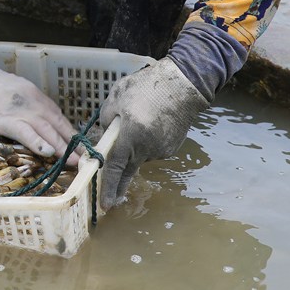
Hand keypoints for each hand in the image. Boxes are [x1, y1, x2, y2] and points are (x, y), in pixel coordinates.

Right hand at [0, 58, 76, 159]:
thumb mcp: (13, 90)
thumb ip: (26, 104)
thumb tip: (38, 121)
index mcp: (34, 94)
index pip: (57, 116)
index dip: (69, 132)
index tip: (79, 146)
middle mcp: (31, 101)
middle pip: (56, 124)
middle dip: (71, 143)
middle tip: (83, 159)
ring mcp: (19, 110)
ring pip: (46, 129)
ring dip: (62, 147)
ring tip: (73, 161)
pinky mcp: (3, 120)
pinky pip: (25, 132)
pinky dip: (38, 142)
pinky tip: (48, 152)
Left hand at [100, 58, 208, 209]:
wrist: (184, 84)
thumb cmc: (147, 86)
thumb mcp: (117, 97)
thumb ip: (106, 119)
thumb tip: (107, 135)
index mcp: (130, 136)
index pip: (115, 167)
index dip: (109, 187)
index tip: (105, 204)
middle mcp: (146, 148)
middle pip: (128, 169)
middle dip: (119, 184)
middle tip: (114, 198)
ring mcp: (161, 150)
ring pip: (140, 155)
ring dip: (134, 147)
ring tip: (139, 121)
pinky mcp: (171, 148)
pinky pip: (151, 149)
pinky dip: (146, 142)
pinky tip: (151, 124)